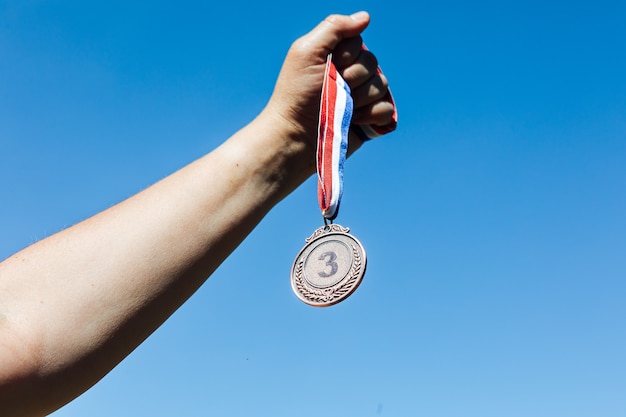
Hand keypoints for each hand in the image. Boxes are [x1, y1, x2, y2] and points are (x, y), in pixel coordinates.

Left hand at [264, 12, 395, 150]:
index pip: (358, 43)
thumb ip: (334, 28)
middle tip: (332, 89)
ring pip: (382, 86)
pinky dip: (372, 115)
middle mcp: (350, 77)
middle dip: (353, 78)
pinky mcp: (369, 121)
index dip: (345, 55)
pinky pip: (387, 109)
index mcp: (336, 59)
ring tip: (341, 108)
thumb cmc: (297, 93)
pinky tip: (354, 120)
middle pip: (372, 64)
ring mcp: (361, 99)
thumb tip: (365, 17)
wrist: (296, 134)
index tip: (328, 66)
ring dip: (361, 97)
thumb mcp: (307, 51)